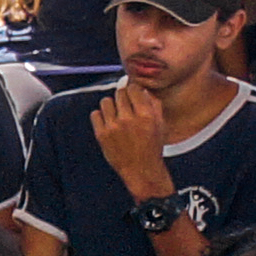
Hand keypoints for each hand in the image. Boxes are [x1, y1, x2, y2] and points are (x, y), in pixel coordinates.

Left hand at [92, 82, 177, 201]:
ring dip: (111, 105)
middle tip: (125, 105)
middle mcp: (129, 119)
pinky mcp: (101, 134)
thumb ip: (153, 103)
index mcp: (146, 114)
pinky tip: (108, 121)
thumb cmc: (152, 145)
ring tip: (116, 113)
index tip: (132, 92)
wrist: (140, 168)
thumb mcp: (160, 123)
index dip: (132, 89)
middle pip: (119, 93)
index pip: (133, 88)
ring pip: (105, 101)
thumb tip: (142, 88)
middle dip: (123, 96)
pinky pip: (95, 114)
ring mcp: (113, 127)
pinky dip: (100, 115)